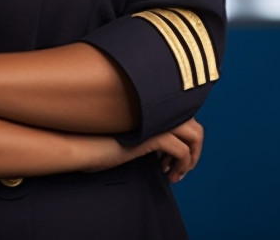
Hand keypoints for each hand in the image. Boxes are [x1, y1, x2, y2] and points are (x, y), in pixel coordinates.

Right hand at [74, 120, 201, 182]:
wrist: (84, 145)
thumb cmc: (99, 141)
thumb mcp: (128, 133)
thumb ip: (146, 130)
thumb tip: (166, 145)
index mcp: (151, 105)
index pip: (185, 117)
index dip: (186, 140)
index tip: (174, 158)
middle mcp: (158, 109)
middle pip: (195, 126)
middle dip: (195, 150)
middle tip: (183, 168)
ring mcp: (157, 120)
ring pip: (194, 136)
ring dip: (191, 159)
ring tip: (177, 173)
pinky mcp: (154, 135)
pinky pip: (182, 151)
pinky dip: (181, 166)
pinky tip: (167, 174)